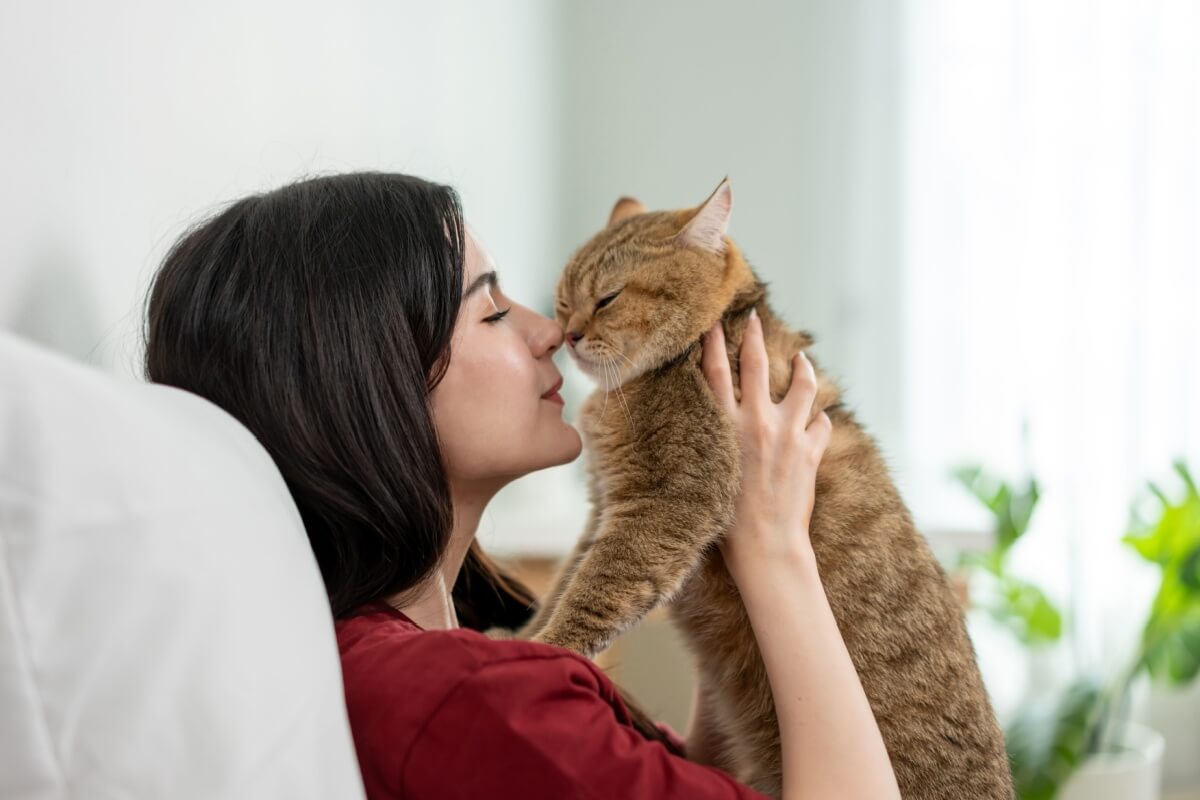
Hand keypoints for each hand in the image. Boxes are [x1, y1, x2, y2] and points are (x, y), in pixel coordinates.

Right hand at [701, 310, 831, 581]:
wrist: (766, 547)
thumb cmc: (728, 520)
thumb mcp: (711, 472)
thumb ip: (716, 441)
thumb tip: (719, 423)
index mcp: (724, 428)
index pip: (715, 372)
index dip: (713, 341)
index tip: (714, 320)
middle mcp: (756, 423)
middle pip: (755, 364)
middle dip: (754, 336)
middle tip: (755, 318)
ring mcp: (788, 434)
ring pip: (801, 386)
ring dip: (802, 369)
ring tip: (802, 360)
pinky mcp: (811, 451)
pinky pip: (821, 423)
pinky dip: (818, 420)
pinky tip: (816, 422)